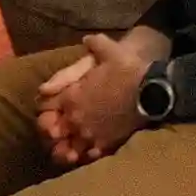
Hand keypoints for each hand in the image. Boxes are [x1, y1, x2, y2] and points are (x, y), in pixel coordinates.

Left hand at [35, 29, 162, 164]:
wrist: (151, 91)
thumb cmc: (128, 70)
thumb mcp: (110, 50)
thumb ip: (94, 44)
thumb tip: (85, 39)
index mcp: (71, 97)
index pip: (44, 105)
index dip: (44, 104)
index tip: (49, 103)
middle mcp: (75, 118)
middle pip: (49, 131)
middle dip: (50, 128)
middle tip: (55, 127)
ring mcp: (88, 134)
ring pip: (66, 149)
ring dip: (65, 147)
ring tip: (67, 147)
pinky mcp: (104, 145)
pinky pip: (87, 156)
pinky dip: (85, 154)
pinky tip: (88, 151)